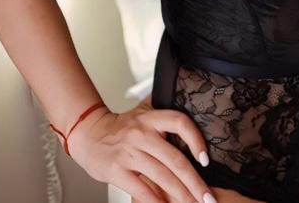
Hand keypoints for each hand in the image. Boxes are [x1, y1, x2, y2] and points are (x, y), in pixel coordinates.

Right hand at [66, 98, 216, 202]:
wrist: (90, 134)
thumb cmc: (122, 127)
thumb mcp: (144, 111)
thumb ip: (164, 110)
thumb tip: (193, 105)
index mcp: (151, 117)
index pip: (179, 122)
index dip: (196, 140)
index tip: (206, 159)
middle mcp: (141, 133)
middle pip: (174, 158)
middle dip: (195, 182)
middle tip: (208, 197)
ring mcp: (129, 152)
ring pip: (161, 176)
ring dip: (181, 195)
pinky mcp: (116, 170)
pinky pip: (140, 189)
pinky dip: (156, 201)